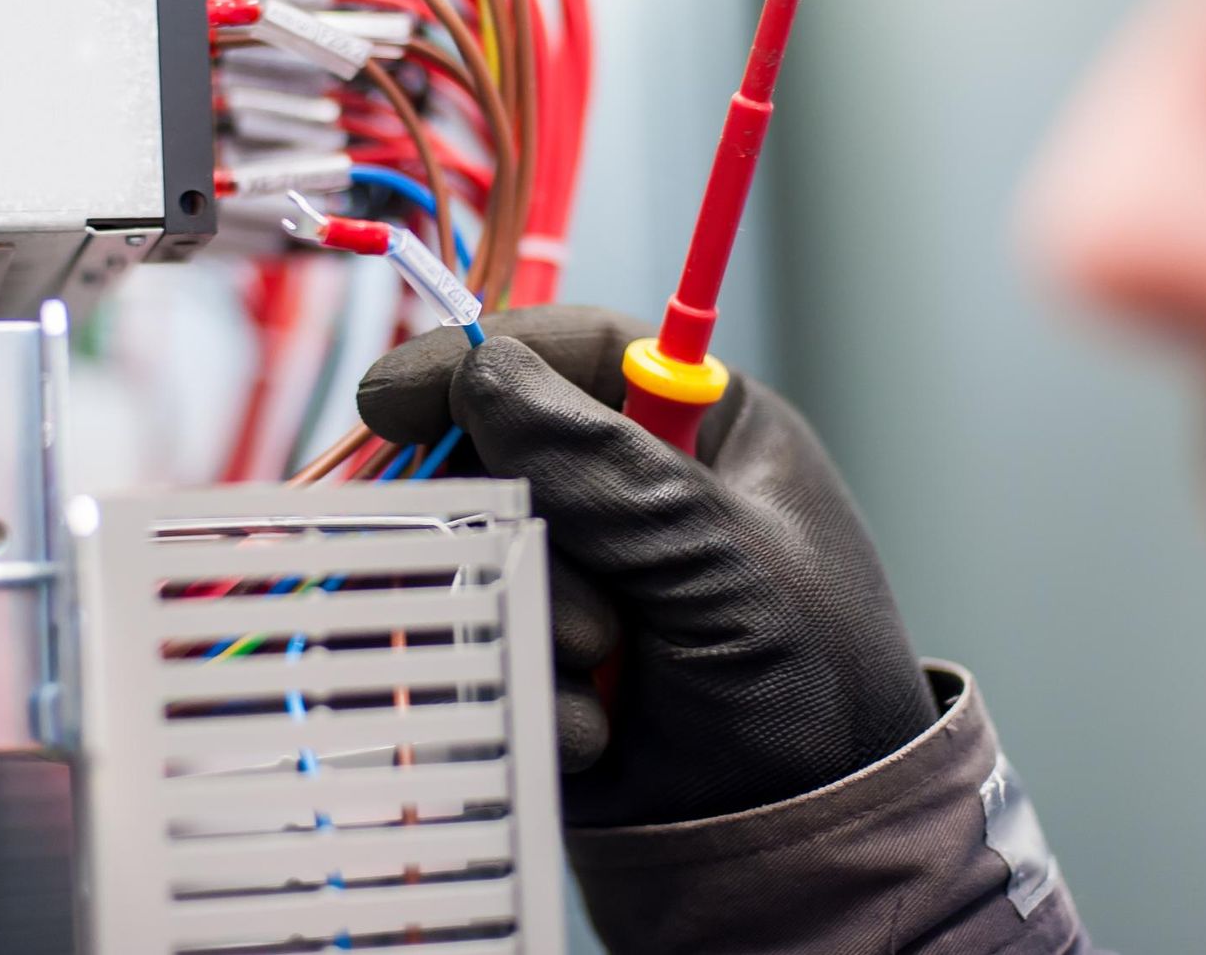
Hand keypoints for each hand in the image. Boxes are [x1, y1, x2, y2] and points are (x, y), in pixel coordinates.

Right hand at [358, 306, 936, 827]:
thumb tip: (484, 371)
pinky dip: (526, 683)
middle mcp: (640, 493)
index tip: (396, 397)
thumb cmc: (810, 690)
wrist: (801, 852)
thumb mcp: (719, 560)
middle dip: (520, 519)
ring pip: (484, 547)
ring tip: (604, 663)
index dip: (485, 358)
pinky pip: (484, 636)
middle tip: (570, 581)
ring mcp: (589, 575)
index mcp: (709, 433)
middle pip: (510, 449)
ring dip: (533, 610)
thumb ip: (603, 463)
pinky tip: (592, 730)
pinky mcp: (546, 656)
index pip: (581, 352)